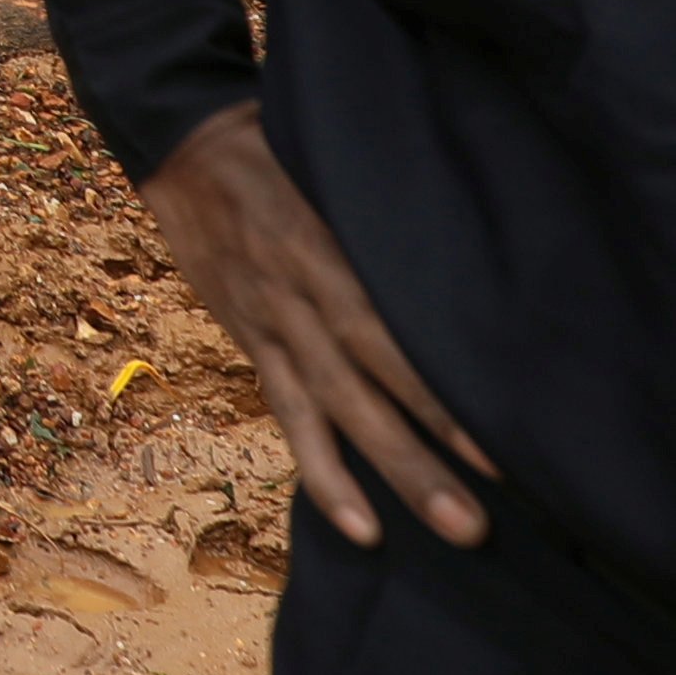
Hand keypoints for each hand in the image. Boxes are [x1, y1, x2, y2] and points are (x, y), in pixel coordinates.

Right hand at [141, 102, 487, 553]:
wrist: (180, 143)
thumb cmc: (278, 141)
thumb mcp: (334, 161)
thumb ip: (384, 213)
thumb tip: (472, 254)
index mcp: (316, 247)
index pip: (381, 333)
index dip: (432, 393)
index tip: (495, 446)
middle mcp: (292, 297)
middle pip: (359, 389)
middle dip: (414, 461)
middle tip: (472, 527)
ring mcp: (269, 325)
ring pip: (325, 414)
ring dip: (375, 480)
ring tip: (430, 533)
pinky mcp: (255, 343)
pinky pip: (287, 414)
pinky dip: (320, 473)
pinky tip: (357, 525)